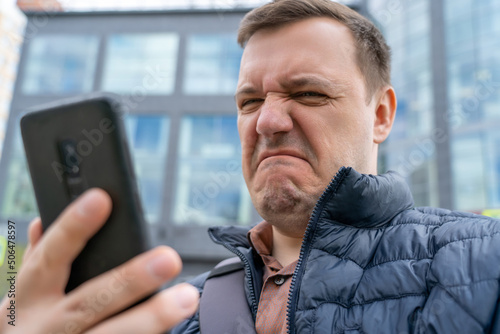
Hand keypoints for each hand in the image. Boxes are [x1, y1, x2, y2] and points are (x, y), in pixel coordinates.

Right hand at [0, 188, 197, 333]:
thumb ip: (38, 264)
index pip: (49, 257)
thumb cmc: (31, 329)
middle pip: (91, 300)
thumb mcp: (24, 299)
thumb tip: (42, 223)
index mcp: (27, 300)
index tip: (101, 200)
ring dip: (152, 316)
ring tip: (186, 298)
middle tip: (168, 259)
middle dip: (130, 280)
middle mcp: (45, 327)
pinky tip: (173, 328)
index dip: (72, 228)